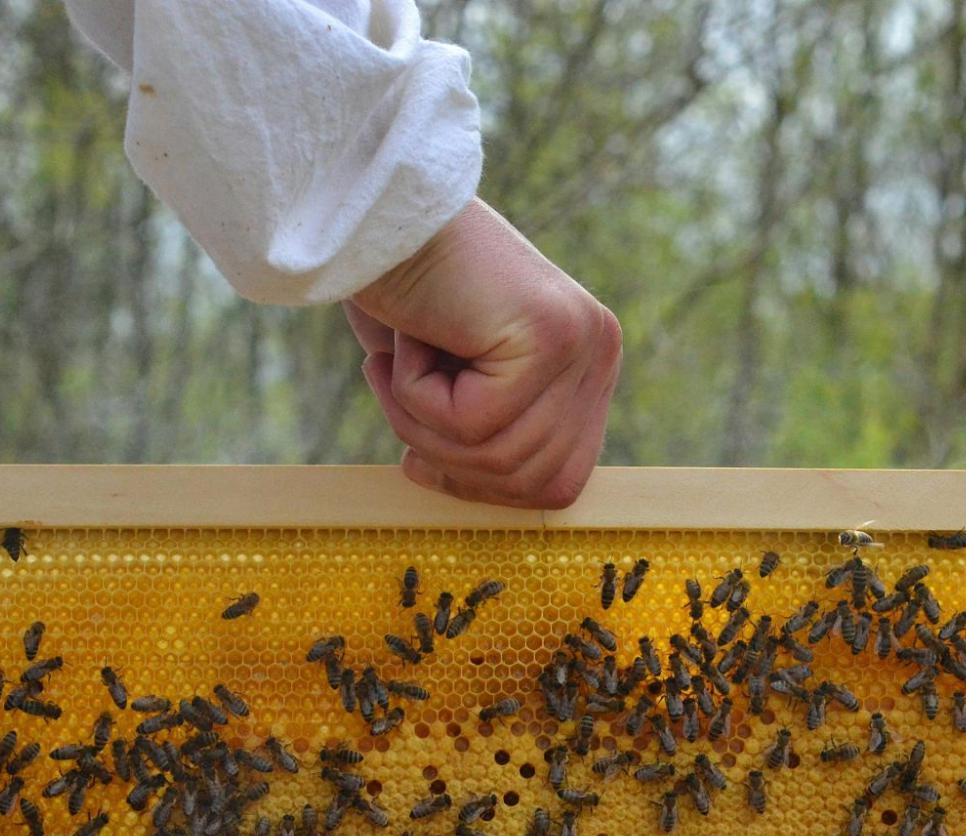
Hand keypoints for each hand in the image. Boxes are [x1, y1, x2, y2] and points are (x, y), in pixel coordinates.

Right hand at [344, 198, 620, 509]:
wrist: (369, 211)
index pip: (557, 481)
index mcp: (584, 367)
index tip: (421, 462)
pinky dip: (416, 394)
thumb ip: (483, 436)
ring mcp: (581, 341)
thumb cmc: (399, 290)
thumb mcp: (451, 381)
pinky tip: (407, 336)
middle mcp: (597, 352)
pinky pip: (473, 422)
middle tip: (399, 395)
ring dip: (423, 423)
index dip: (485, 489)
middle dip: (450, 460)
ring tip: (397, 360)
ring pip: (501, 457)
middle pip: (536, 482)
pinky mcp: (549, 333)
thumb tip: (478, 493)